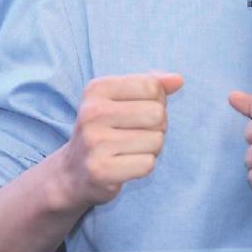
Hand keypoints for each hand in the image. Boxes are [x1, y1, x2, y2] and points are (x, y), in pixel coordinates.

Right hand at [56, 72, 182, 210]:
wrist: (73, 171)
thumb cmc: (107, 127)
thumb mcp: (124, 97)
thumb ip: (152, 83)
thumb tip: (178, 80)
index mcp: (98, 88)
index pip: (152, 86)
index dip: (156, 100)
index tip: (139, 110)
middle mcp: (92, 112)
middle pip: (157, 113)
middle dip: (157, 126)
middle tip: (137, 133)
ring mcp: (94, 142)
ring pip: (156, 140)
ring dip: (152, 148)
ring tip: (131, 149)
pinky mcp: (99, 171)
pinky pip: (147, 164)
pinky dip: (143, 165)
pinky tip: (126, 164)